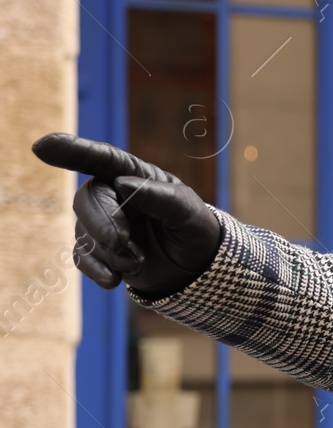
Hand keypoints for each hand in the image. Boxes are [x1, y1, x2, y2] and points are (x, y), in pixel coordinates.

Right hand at [33, 133, 221, 298]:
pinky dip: (97, 269)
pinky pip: (82, 257)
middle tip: (122, 243)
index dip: (72, 150)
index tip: (42, 147)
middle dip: (102, 223)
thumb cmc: (193, 229)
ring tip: (139, 262)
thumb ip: (161, 197)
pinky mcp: (98, 250)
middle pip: (87, 200)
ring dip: (111, 252)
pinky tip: (115, 280)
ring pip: (84, 232)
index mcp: (135, 175)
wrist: (196, 268)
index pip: (102, 158)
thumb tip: (122, 184)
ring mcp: (102, 222)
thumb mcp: (189, 213)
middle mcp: (113, 194)